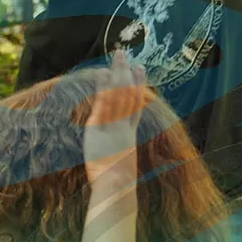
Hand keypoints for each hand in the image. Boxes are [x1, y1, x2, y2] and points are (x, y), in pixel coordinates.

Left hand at [83, 51, 148, 181]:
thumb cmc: (117, 183)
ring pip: (118, 94)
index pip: (135, 106)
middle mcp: (125, 126)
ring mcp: (115, 124)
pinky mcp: (101, 127)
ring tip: (117, 55)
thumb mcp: (120, 162)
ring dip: (117, 73)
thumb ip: (119, 151)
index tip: (140, 71)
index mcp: (130, 135)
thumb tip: (118, 151)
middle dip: (127, 74)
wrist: (117, 186)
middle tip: (126, 55)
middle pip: (129, 94)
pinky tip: (102, 73)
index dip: (138, 87)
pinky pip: (104, 103)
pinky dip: (103, 87)